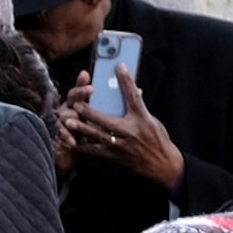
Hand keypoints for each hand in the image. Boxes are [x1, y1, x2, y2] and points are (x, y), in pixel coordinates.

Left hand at [63, 68, 184, 191]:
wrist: (163, 166)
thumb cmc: (158, 141)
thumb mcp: (152, 121)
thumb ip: (139, 108)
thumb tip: (134, 91)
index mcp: (143, 119)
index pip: (134, 96)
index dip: (127, 81)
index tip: (119, 67)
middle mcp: (131, 131)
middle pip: (107, 119)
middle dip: (90, 112)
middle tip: (77, 104)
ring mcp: (121, 145)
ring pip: (97, 136)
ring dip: (81, 129)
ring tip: (68, 122)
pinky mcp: (115, 156)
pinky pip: (94, 151)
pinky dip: (82, 146)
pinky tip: (71, 141)